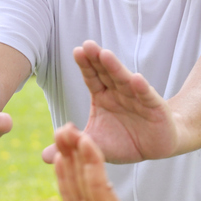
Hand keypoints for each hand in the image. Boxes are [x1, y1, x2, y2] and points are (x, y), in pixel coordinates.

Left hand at [41, 41, 179, 163]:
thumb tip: (44, 156)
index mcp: (103, 97)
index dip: (86, 65)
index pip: (92, 78)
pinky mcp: (155, 108)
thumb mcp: (96, 145)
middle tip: (88, 44)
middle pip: (107, 73)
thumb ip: (74, 145)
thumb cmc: (125, 141)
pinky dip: (141, 88)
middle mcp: (119, 93)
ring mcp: (137, 98)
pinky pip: (147, 97)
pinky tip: (136, 79)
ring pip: (125, 81)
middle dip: (98, 59)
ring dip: (116, 68)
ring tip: (106, 55)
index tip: (77, 51)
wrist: (157, 146)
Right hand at [53, 123, 155, 200]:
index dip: (92, 163)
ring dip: (69, 158)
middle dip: (77, 152)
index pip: (99, 185)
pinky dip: (64, 178)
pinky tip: (60, 160)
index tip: (87, 138)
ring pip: (77, 181)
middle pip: (85, 176)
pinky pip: (70, 195)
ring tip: (61, 134)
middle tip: (66, 126)